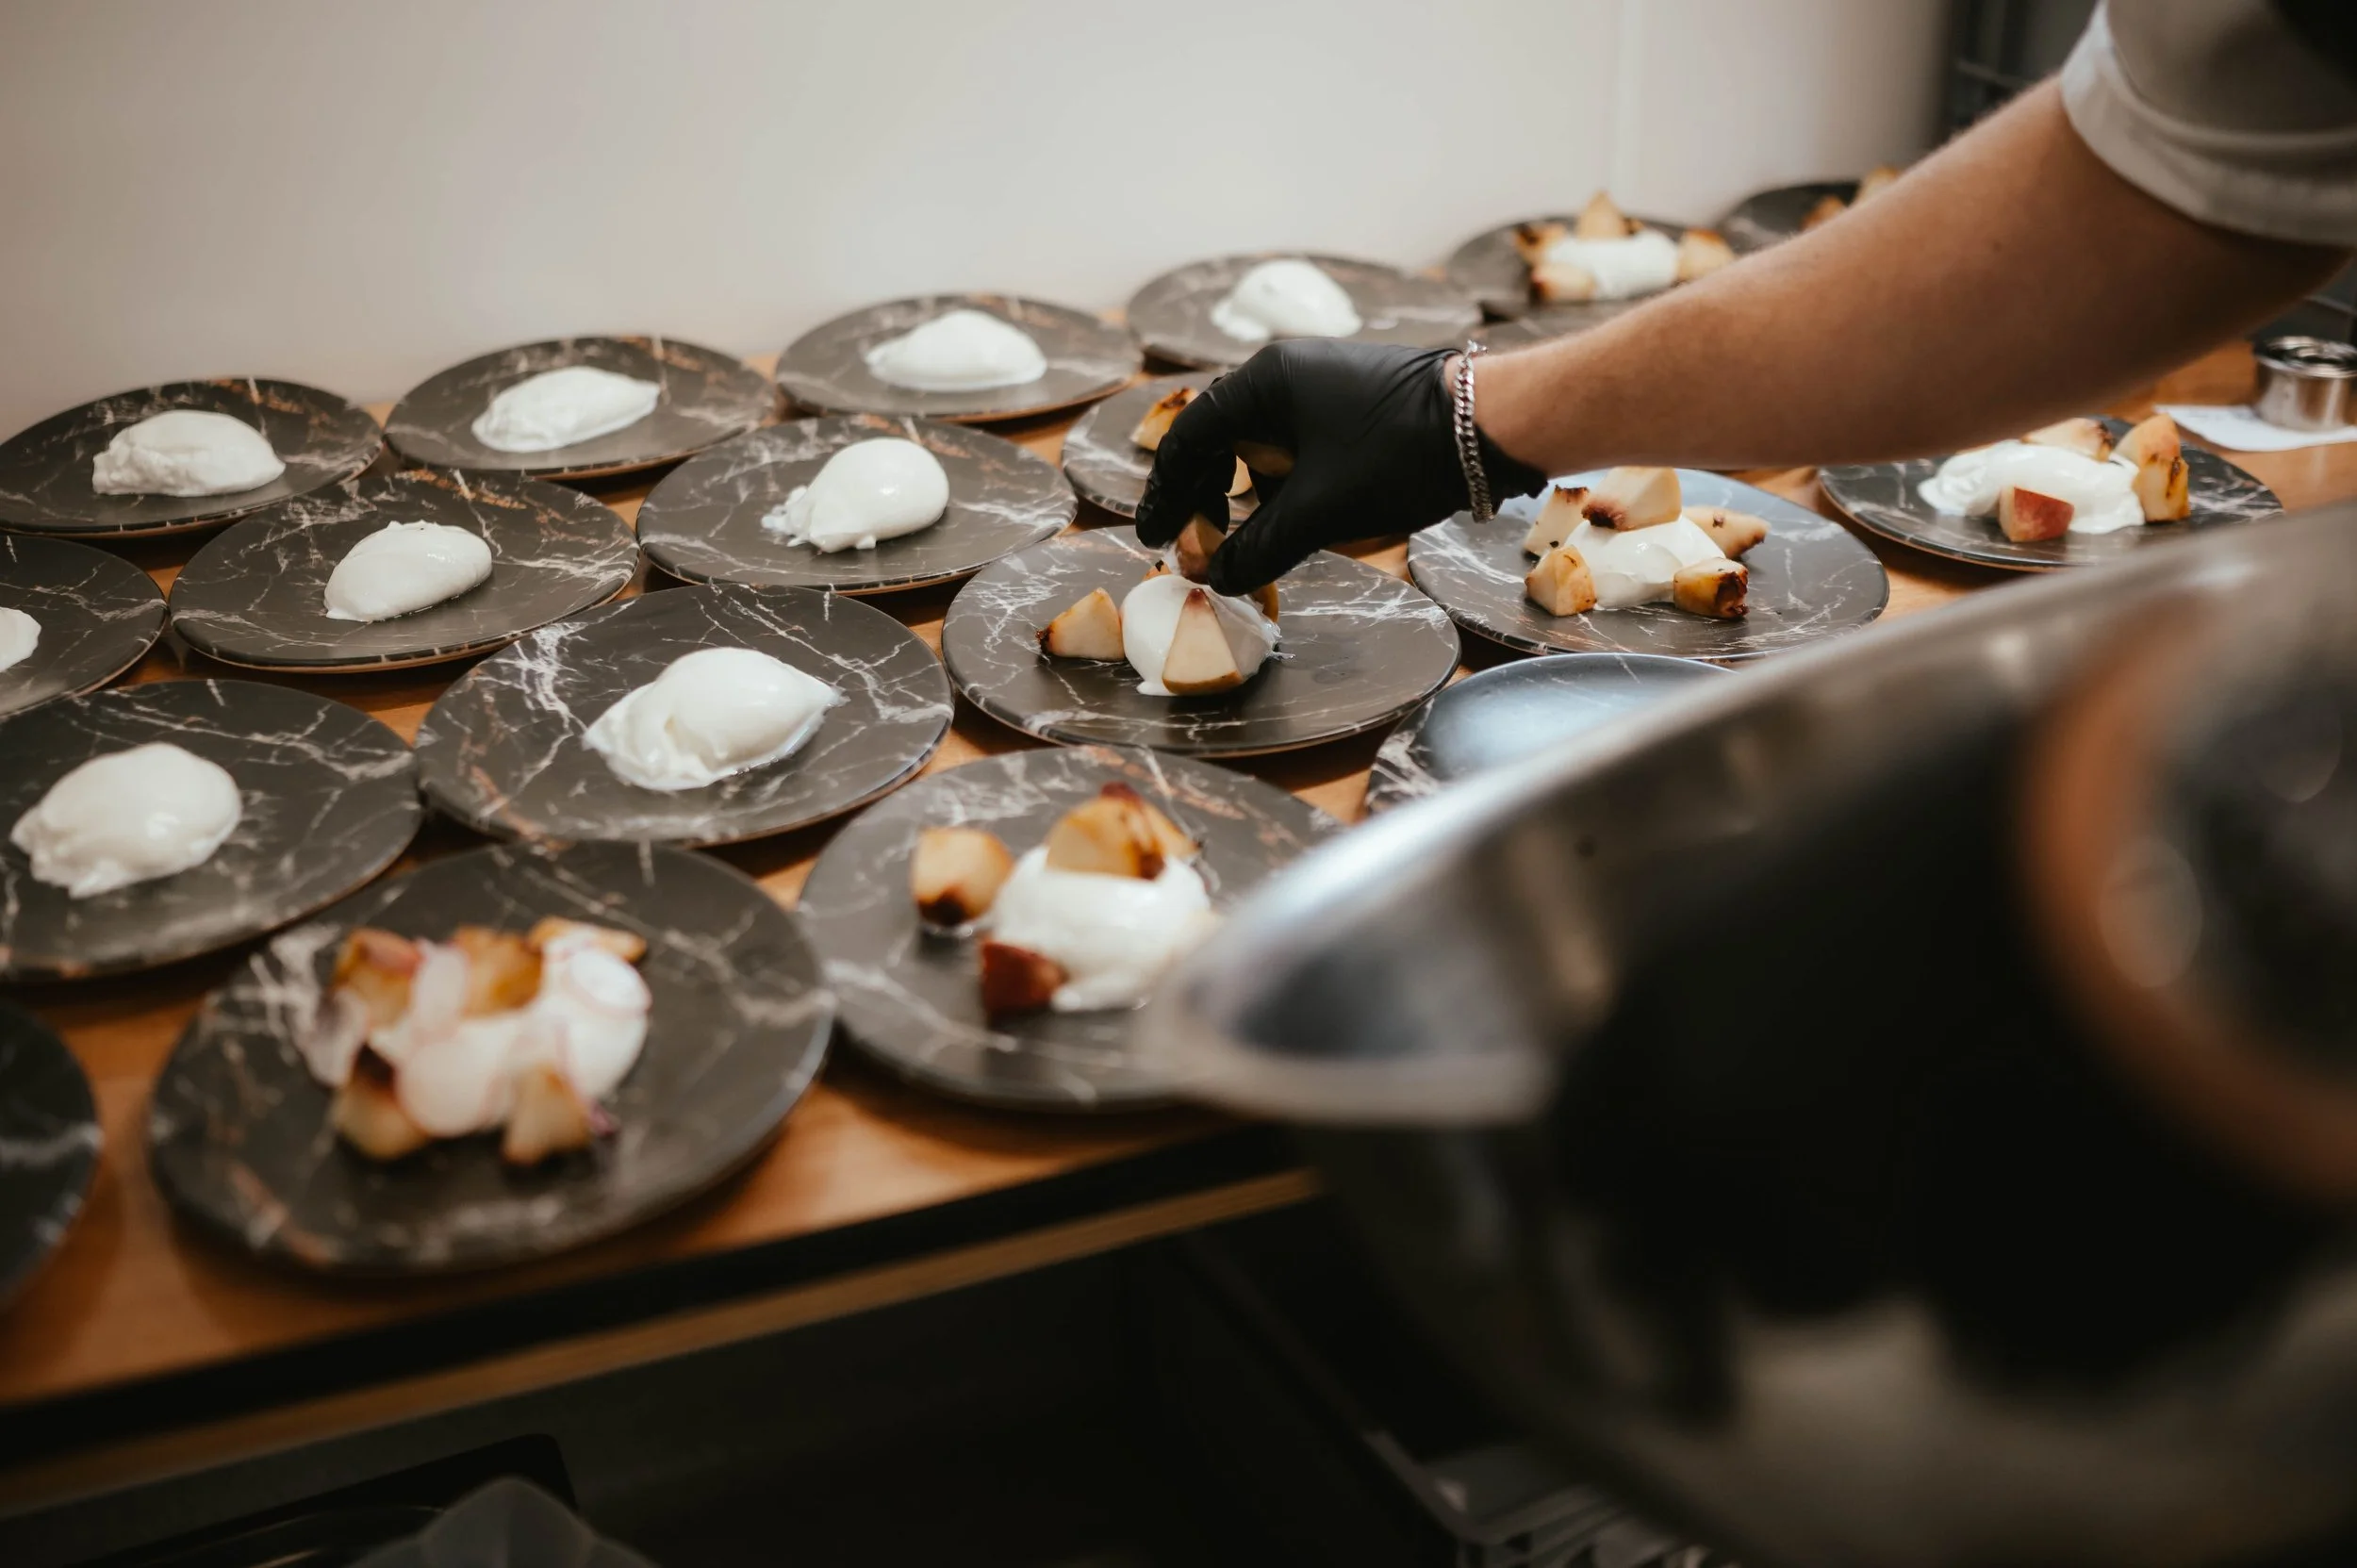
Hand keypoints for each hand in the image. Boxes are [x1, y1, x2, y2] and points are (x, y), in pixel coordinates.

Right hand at [1134, 340, 1546, 593]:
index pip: (1189, 439)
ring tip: (1239, 537)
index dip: (1166, 494)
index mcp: (1264, 382)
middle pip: (1219, 436)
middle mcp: (1287, 372)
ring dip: (1242, 491)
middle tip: (1194, 542)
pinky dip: (1280, 481)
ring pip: (1259, 441)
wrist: (1489, 424)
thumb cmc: (1398, 455)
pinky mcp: (1354, 401)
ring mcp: (1323, 383)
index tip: (1155, 537)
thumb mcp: (1319, 511)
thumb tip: (1218, 578)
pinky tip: (1290, 517)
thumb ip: (1259, 547)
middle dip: (1202, 494)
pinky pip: (1296, 442)